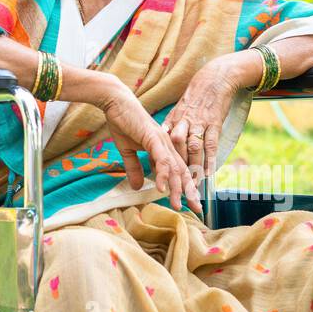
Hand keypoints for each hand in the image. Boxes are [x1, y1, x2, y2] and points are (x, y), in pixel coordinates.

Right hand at [100, 81, 202, 215]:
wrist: (116, 102)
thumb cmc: (122, 122)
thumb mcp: (127, 151)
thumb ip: (134, 168)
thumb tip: (137, 187)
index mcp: (163, 148)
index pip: (178, 171)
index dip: (186, 187)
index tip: (191, 203)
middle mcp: (167, 145)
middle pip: (182, 172)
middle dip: (190, 192)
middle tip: (196, 209)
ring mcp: (162, 141)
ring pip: (174, 168)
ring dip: (177, 188)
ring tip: (177, 204)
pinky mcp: (153, 138)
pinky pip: (161, 159)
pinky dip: (163, 174)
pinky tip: (162, 188)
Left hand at [160, 59, 242, 184]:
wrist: (214, 79)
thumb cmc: (195, 97)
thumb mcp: (178, 110)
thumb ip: (170, 126)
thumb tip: (161, 142)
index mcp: (173, 119)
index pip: (163, 140)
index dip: (160, 157)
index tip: (158, 175)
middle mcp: (184, 121)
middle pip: (176, 146)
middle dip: (175, 166)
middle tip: (174, 185)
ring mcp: (200, 122)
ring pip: (193, 147)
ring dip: (191, 167)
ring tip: (191, 185)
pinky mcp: (214, 123)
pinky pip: (210, 144)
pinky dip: (209, 160)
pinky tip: (208, 173)